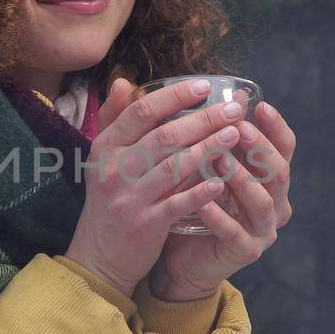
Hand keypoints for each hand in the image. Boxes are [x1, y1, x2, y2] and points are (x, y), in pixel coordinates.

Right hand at [63, 77, 247, 298]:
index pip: (141, 112)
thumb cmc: (109, 197)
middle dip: (203, 120)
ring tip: (235, 136)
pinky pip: (177, 204)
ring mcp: (130, 198)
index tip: (205, 86)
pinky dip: (200, 192)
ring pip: (174, 167)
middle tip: (234, 109)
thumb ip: (113, 118)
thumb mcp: (103, 157)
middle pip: (164, 137)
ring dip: (208, 149)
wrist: (99, 252)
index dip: (175, 96)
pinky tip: (222, 181)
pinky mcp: (145, 224)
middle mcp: (115, 169)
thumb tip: (123, 81)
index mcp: (106, 146)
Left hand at [147, 100, 296, 301]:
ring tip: (218, 160)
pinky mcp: (245, 252)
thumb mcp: (203, 164)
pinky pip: (236, 233)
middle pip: (280, 172)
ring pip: (262, 202)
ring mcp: (263, 230)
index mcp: (269, 178)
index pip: (285, 148)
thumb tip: (204, 94)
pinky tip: (202, 202)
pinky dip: (220, 217)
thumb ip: (211, 134)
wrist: (181, 256)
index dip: (276, 126)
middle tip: (237, 129)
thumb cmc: (194, 201)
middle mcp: (275, 203)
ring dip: (241, 179)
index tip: (259, 105)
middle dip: (260, 149)